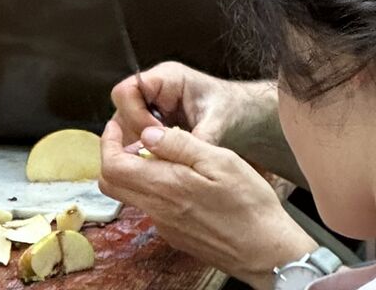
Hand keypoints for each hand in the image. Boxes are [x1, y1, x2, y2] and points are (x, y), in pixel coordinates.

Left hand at [99, 120, 311, 288]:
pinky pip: (153, 207)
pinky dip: (154, 188)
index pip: (112, 166)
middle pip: (112, 183)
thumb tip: (147, 134)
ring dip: (135, 171)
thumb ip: (179, 145)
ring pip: (132, 195)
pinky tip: (181, 178)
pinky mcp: (176, 235)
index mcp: (166, 187)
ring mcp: (166, 226)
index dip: (108, 141)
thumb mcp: (219, 160)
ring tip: (163, 153)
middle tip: (133, 135)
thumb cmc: (250, 205)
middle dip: (114, 154)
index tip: (118, 124)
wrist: (268, 252)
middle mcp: (159, 211)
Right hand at [111, 61, 278, 155]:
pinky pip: (138, 140)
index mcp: (166, 79)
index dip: (134, 117)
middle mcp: (154, 91)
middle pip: (121, 111)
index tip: (154, 139)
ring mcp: (153, 109)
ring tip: (159, 163)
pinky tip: (161, 166)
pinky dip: (145, 155)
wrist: (246, 115)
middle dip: (134, 136)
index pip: (127, 91)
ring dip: (138, 148)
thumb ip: (199, 136)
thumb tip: (180, 157)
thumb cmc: (234, 110)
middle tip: (155, 156)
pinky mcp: (156, 126)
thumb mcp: (219, 121)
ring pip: (126, 128)